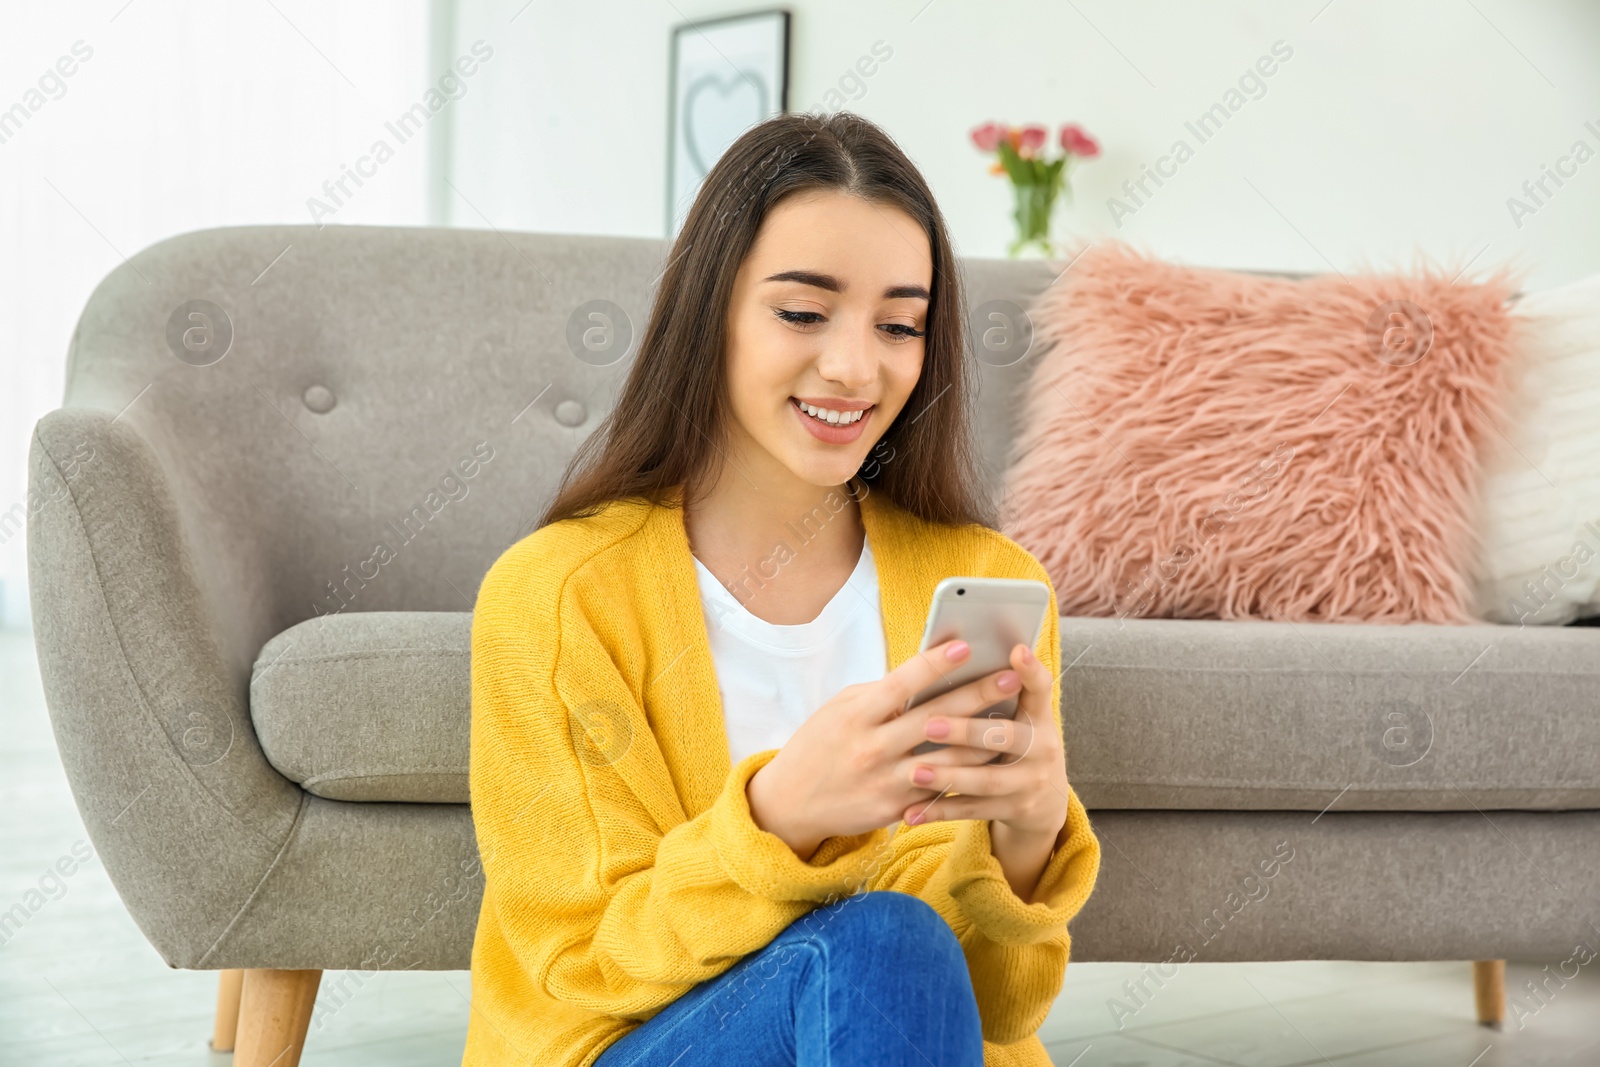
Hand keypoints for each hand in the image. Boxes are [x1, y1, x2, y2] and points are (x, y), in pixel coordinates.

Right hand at [745, 638, 1024, 858]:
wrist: (791, 802)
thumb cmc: (820, 744)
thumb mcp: (840, 710)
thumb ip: (880, 695)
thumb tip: (925, 675)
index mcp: (857, 715)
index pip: (901, 684)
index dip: (934, 664)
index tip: (966, 646)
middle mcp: (872, 747)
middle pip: (935, 719)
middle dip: (977, 696)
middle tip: (1012, 677)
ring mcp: (886, 781)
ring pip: (948, 760)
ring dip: (985, 741)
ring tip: (1015, 721)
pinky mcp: (896, 809)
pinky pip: (941, 791)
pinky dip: (968, 776)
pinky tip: (993, 762)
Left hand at [901, 641, 1069, 895]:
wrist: (1045, 801)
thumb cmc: (1016, 743)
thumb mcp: (1019, 718)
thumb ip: (994, 695)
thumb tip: (950, 654)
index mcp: (1039, 717)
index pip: (1039, 688)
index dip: (1030, 671)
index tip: (1015, 651)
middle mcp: (1041, 748)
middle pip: (1005, 737)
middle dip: (966, 731)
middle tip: (929, 724)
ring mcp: (1029, 783)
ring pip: (986, 780)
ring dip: (948, 776)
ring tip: (915, 772)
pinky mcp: (1014, 811)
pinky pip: (972, 811)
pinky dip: (940, 811)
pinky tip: (911, 812)